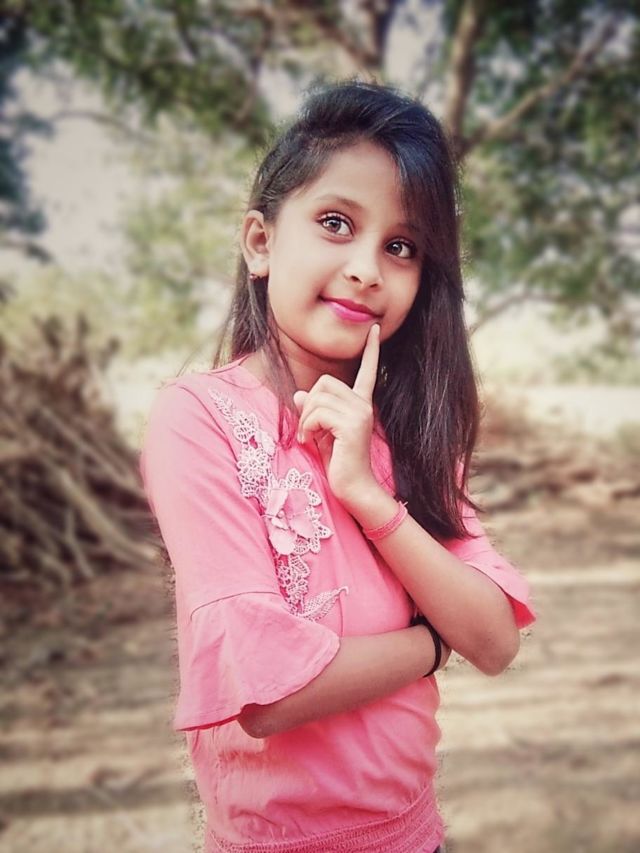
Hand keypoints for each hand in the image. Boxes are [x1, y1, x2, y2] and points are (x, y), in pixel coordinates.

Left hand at [292, 323, 380, 504]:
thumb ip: (312, 412)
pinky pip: (317, 412)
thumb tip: (299, 394)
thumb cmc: (338, 464)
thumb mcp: (320, 433)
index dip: (371, 350)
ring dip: (305, 418)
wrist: (354, 488)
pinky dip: (307, 426)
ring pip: (318, 397)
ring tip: (308, 437)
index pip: (367, 371)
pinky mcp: (352, 425)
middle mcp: (363, 405)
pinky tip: (310, 441)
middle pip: (325, 382)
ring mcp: (360, 413)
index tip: (375, 329)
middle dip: (308, 404)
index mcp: (360, 404)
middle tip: (306, 429)